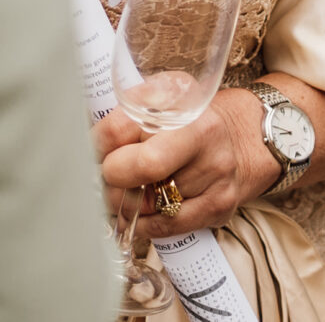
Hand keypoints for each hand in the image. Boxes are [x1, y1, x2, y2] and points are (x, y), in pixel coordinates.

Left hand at [95, 88, 280, 240]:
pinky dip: (146, 223)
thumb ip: (124, 116)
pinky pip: (167, 226)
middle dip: (112, 178)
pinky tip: (141, 211)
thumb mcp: (160, 99)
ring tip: (124, 191)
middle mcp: (204, 135)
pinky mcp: (220, 205)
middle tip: (105, 177)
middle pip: (143, 167)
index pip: (121, 128)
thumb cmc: (188, 119)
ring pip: (151, 203)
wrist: (241, 137)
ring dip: (126, 203)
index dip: (97, 145)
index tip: (92, 152)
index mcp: (181, 102)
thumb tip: (84, 146)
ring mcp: (216, 174)